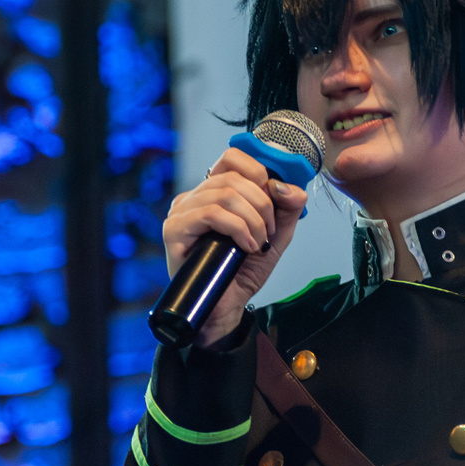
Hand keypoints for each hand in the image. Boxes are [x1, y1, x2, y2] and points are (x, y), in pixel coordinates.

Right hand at [161, 147, 308, 347]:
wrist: (226, 307)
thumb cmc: (243, 271)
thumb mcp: (274, 236)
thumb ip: (287, 209)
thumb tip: (290, 186)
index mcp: (213, 192)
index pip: (232, 158)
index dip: (258, 172)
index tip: (272, 200)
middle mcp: (193, 197)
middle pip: (232, 177)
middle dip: (262, 204)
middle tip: (268, 232)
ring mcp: (181, 212)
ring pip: (223, 194)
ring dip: (252, 219)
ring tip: (258, 243)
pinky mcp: (174, 231)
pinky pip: (210, 214)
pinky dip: (237, 228)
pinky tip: (246, 247)